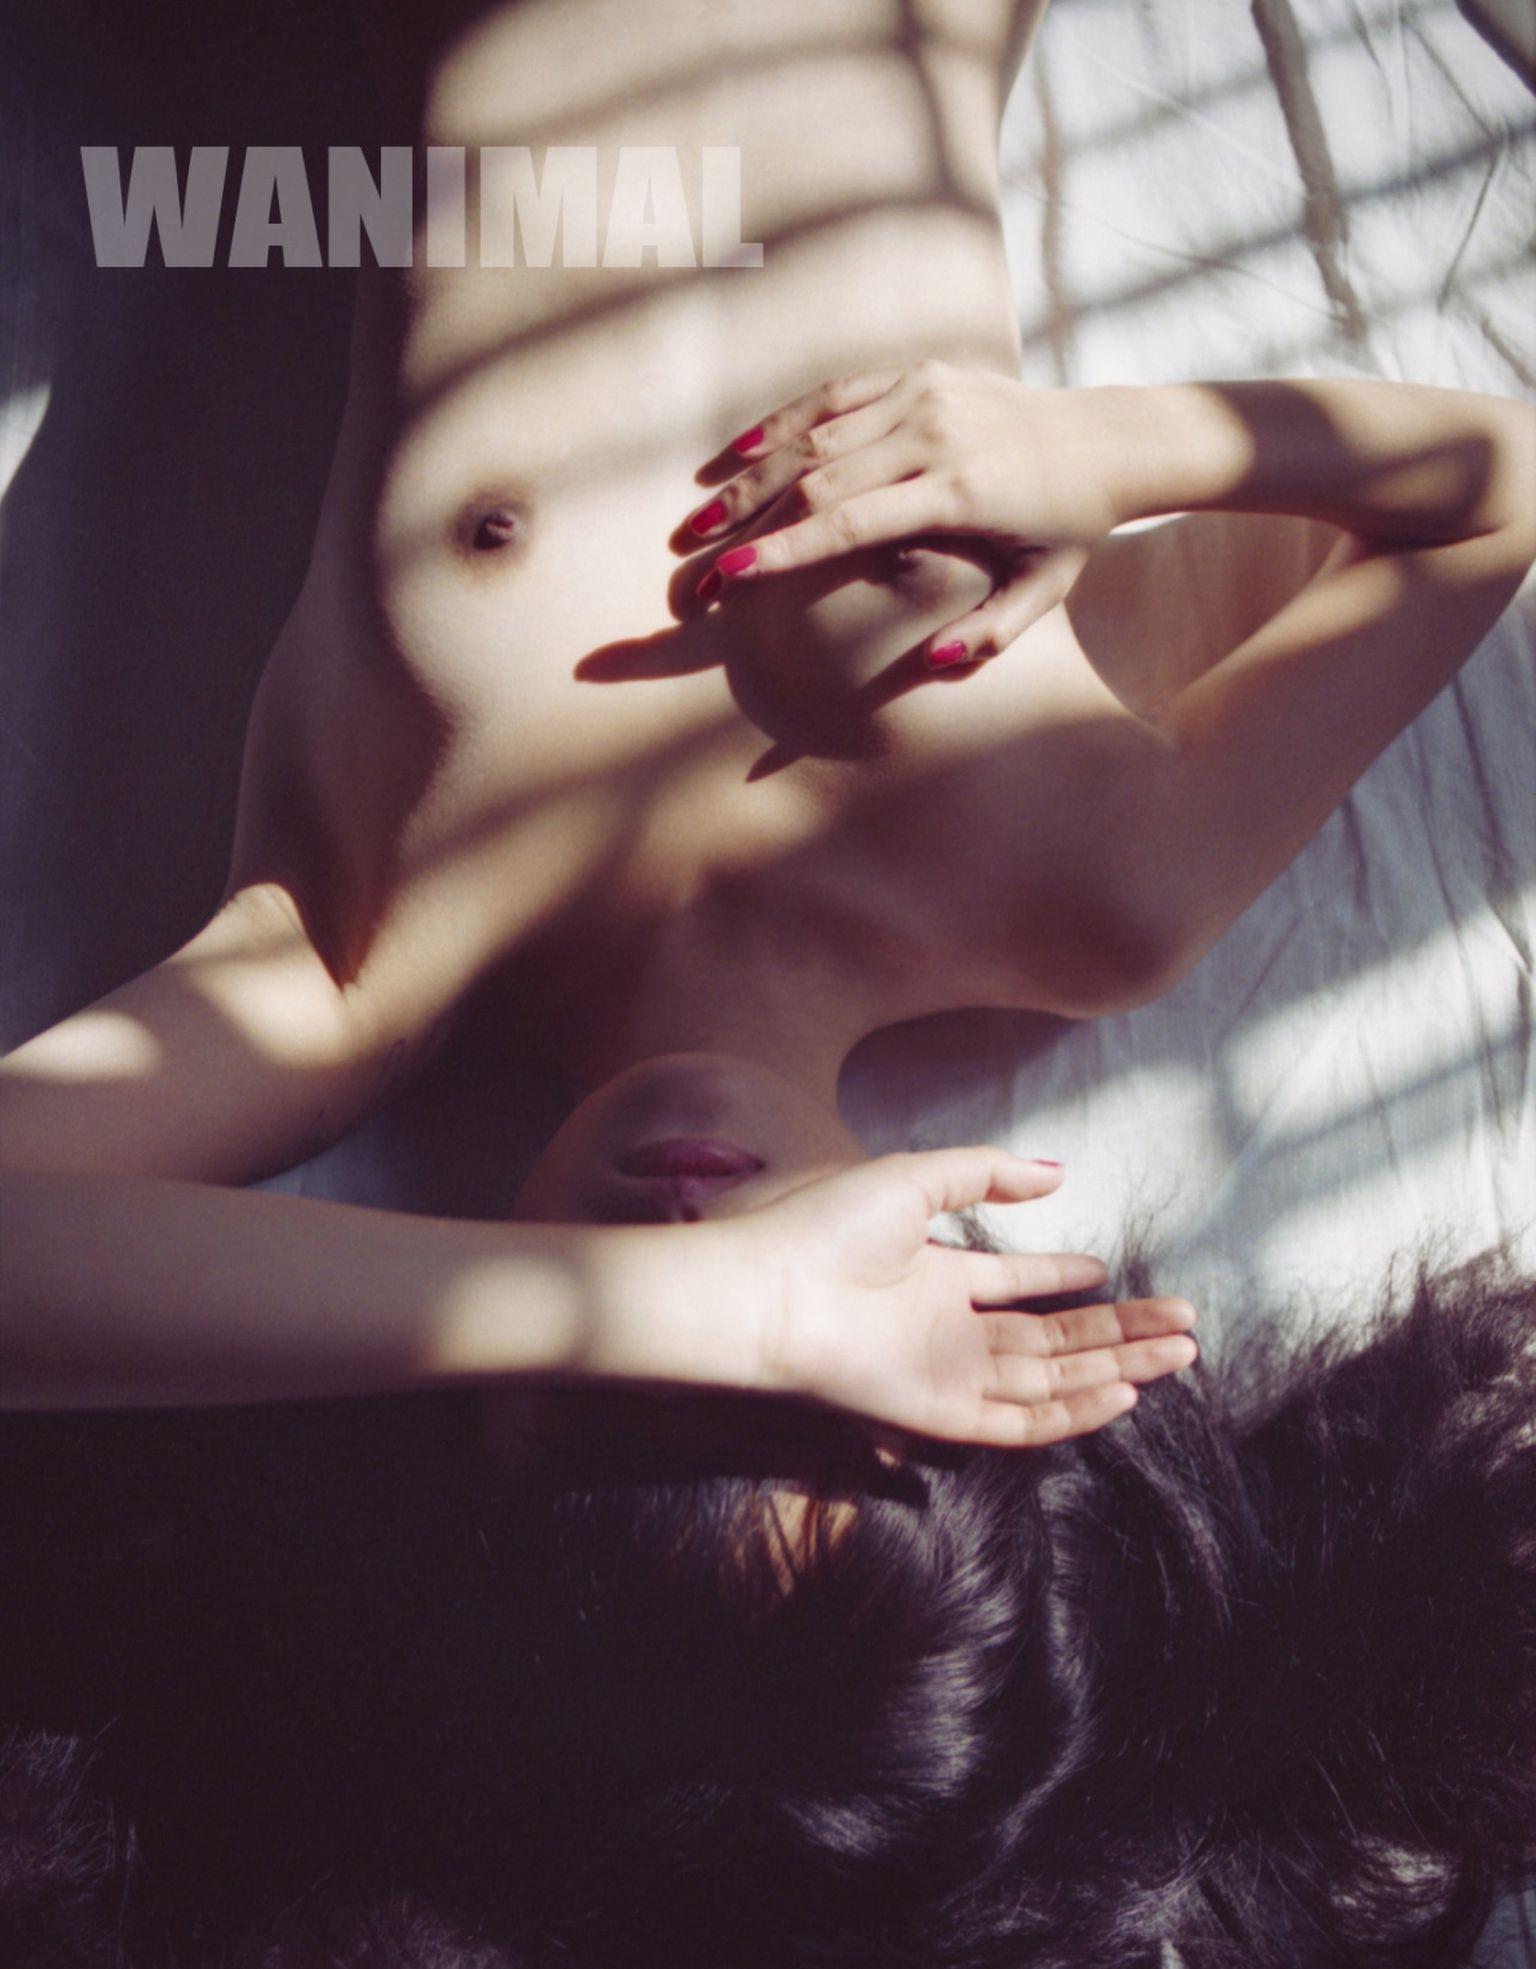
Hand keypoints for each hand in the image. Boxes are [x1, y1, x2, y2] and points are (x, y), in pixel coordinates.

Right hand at [681, 361, 1129, 668]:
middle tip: (697, 572)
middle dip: (749, 528)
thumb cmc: (1068, 527)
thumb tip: (934, 667)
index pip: (854, 521)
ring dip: (750, 482)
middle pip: (817, 480)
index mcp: (961, 492)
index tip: (735, 575)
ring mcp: (923, 396)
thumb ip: (989, 634)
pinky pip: (834, 395)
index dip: (788, 549)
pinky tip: (735, 455)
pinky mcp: (917, 373)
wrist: (1107, 438)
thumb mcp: (1043, 592)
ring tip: (699, 522)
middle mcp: (935, 434)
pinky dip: (781, 423)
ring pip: (815, 437)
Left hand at [720, 1146, 1196, 1446]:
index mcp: (936, 1276)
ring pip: (1051, 1379)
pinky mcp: (943, 1414)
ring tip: (1180, 1352)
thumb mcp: (916, 1180)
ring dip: (1116, 1367)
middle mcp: (948, 1330)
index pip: (1015, 1285)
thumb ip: (985, 1173)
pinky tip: (1125, 1390)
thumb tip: (1058, 1172)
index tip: (1112, 1271)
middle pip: (1052, 1337)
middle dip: (1119, 1330)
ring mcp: (949, 1373)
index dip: (1064, 1279)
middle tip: (1184, 1321)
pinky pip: (1021, 1420)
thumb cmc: (827, 1228)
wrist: (769, 1289)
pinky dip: (1075, 1410)